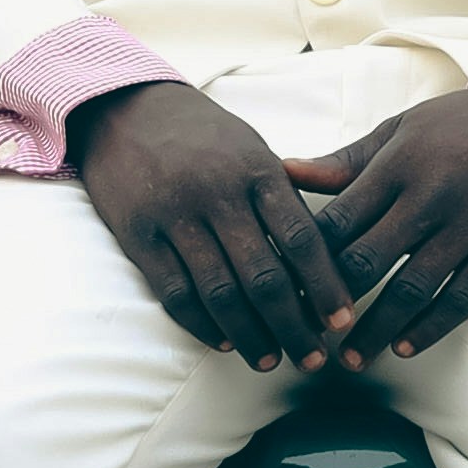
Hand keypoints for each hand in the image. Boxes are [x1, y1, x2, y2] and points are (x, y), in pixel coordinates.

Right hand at [69, 80, 348, 366]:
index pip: (301, 238)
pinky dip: (202, 323)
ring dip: (250, 335)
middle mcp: (217, 193)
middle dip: (294, 325)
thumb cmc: (202, 135)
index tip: (344, 320)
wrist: (124, 108)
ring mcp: (174, 215)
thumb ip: (283, 198)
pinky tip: (223, 341)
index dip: (325, 286)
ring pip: (220, 292)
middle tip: (313, 358)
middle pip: (264, 275)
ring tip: (270, 360)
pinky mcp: (137, 235)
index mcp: (256, 169)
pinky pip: (175, 292)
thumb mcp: (251, 149)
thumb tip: (322, 261)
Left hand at [287, 73, 467, 361]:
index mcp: (400, 162)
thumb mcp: (402, 128)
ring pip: (413, 289)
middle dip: (333, 302)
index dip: (307, 260)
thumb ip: (346, 160)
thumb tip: (284, 172)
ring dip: (376, 330)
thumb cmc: (463, 122)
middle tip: (309, 333)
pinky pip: (462, 297)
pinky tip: (403, 347)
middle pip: (368, 259)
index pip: (339, 220)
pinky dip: (430, 327)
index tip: (286, 289)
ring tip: (351, 358)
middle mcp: (433, 193)